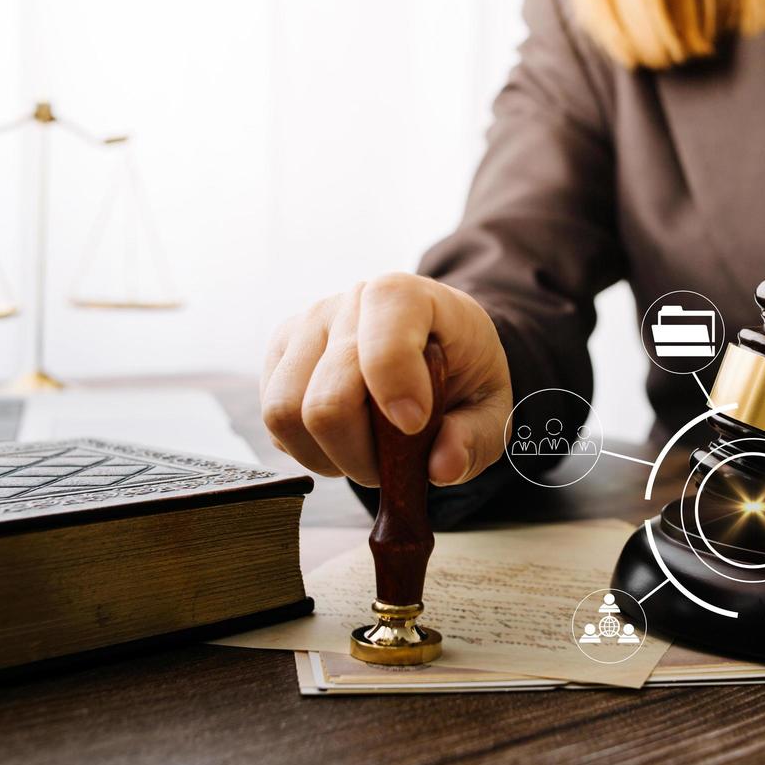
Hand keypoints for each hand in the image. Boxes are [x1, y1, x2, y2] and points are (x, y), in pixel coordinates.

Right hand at [260, 274, 511, 486]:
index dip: (394, 389)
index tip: (415, 425)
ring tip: (364, 453)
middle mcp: (349, 302)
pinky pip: (274, 423)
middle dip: (360, 454)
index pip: (382, 339)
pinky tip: (343, 438)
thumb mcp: (490, 407)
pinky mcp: (280, 355)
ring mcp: (306, 325)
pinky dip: (307, 449)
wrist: (435, 346)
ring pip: (285, 414)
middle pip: (327, 400)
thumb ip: (475, 438)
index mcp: (408, 297)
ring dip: (328, 455)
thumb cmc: (462, 372)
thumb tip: (442, 467)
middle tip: (391, 466)